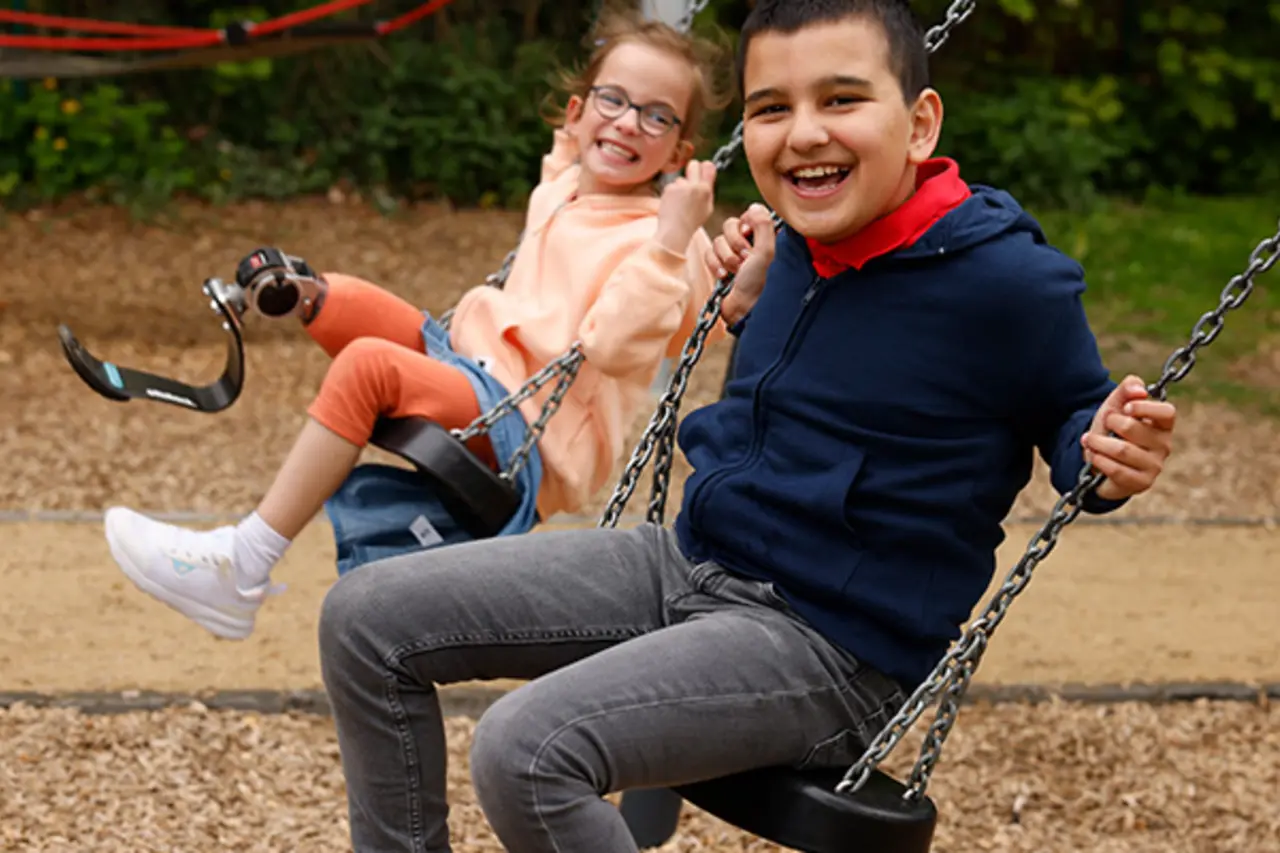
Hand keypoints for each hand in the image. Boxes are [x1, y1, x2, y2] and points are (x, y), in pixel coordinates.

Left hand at [655, 160, 716, 254]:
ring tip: (680, 204)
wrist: (675, 231)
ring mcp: (681, 187)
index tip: (703, 167)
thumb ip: (708, 191)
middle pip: (693, 165)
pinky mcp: (669, 189)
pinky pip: (671, 186)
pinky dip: (671, 194)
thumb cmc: (692, 222)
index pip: (708, 166)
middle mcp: (694, 186)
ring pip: (681, 179)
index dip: (705, 166)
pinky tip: (672, 205)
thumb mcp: (707, 208)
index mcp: (706, 190)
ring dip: (680, 187)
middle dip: (692, 168)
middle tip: (690, 179)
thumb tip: (708, 175)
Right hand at [707, 203, 776, 325]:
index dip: (745, 225)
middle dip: (734, 243)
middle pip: (730, 225)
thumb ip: (762, 224)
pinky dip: (714, 264)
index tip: (750, 237)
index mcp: (763, 237)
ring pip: (718, 239)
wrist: (743, 309)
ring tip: (735, 272)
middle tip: (744, 259)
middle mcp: (749, 244)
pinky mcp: (719, 265)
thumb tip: (754, 206)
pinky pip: (709, 253)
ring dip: (725, 257)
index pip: (747, 215)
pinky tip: (723, 276)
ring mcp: (733, 255)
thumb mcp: (765, 251)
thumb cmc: (758, 283)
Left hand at [1081, 375, 1176, 500]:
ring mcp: (1154, 466)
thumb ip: (1127, 390)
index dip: (1144, 407)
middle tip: (1102, 425)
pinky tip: (1092, 455)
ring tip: (1089, 440)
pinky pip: (1117, 470)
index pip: (1167, 412)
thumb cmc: (1112, 430)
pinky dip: (1099, 460)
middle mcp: (1164, 445)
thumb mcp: (1116, 406)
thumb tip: (1139, 389)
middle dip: (1109, 423)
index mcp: (1163, 424)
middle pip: (1133, 428)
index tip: (1125, 407)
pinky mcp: (1142, 483)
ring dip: (1098, 443)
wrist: (1100, 459)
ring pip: (1122, 450)